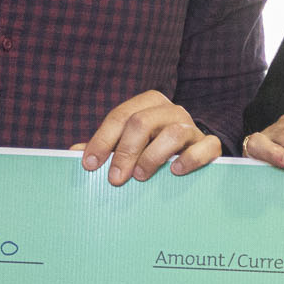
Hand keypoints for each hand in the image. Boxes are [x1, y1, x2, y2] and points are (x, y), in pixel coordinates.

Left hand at [75, 90, 220, 185]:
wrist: (194, 152)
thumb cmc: (153, 148)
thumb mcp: (126, 145)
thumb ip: (104, 148)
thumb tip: (73, 153)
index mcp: (148, 104)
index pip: (120, 116)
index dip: (102, 140)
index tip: (89, 165)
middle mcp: (170, 111)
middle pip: (143, 122)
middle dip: (125, 152)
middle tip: (115, 179)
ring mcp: (192, 127)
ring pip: (173, 132)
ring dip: (152, 157)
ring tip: (140, 176)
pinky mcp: (210, 145)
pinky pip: (205, 147)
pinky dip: (190, 159)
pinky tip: (176, 172)